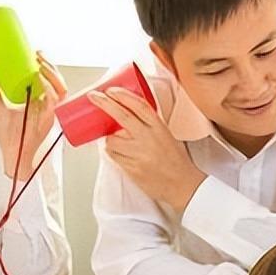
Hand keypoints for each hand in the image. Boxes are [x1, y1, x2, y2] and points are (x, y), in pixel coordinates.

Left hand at [0, 50, 68, 179]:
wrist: (12, 156)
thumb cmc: (11, 139)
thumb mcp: (0, 109)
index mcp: (40, 103)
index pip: (49, 80)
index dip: (46, 66)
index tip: (36, 54)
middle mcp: (48, 107)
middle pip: (58, 81)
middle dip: (51, 66)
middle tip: (39, 55)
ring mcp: (50, 113)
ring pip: (61, 89)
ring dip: (52, 74)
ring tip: (40, 64)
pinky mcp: (49, 120)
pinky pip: (54, 101)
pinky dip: (49, 88)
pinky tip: (40, 79)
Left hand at [87, 87, 206, 212]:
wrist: (182, 185)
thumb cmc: (175, 161)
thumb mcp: (166, 135)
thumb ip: (148, 125)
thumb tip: (125, 114)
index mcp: (159, 127)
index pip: (139, 105)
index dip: (122, 95)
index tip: (110, 90)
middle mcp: (149, 138)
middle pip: (122, 115)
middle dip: (104, 103)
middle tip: (94, 96)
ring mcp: (139, 154)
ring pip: (112, 140)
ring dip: (108, 139)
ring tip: (115, 141)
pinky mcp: (132, 168)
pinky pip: (114, 156)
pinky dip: (113, 153)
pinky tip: (118, 153)